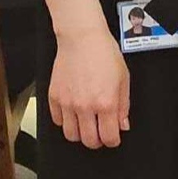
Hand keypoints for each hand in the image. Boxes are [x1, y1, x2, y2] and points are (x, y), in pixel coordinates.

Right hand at [49, 26, 130, 148]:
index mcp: (106, 103)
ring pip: (71, 135)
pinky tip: (73, 113)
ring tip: (86, 125)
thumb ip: (123, 106)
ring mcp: (67, 103)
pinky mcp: (54, 97)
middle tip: (100, 132)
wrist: (82, 38)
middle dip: (97, 141)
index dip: (113, 140)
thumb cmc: (104, 53)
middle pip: (89, 141)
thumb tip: (122, 125)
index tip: (113, 137)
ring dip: (80, 134)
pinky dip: (65, 121)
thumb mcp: (123, 79)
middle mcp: (85, 106)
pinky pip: (57, 121)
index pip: (108, 137)